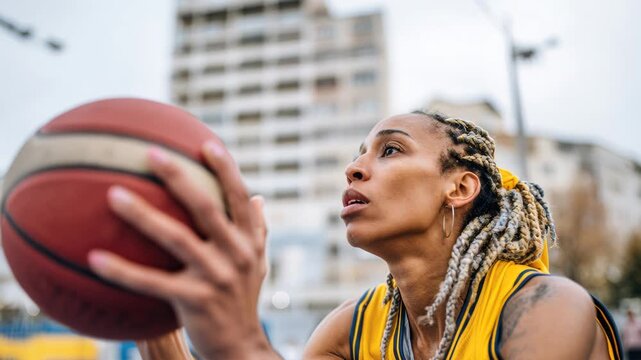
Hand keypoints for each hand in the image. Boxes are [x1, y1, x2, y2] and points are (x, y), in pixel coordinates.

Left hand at [88, 139, 275, 358]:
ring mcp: (216, 277)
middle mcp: (237, 254)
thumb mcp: (258, 262)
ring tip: (113, 195)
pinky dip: (123, 271)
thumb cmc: (243, 298)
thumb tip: (258, 196)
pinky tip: (94, 258)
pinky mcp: (194, 301)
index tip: (205, 144)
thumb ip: (258, 229)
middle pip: (207, 208)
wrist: (241, 345)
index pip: (239, 197)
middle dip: (179, 178)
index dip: (225, 170)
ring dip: (143, 215)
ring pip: (176, 239)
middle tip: (150, 153)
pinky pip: (152, 282)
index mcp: (250, 241)